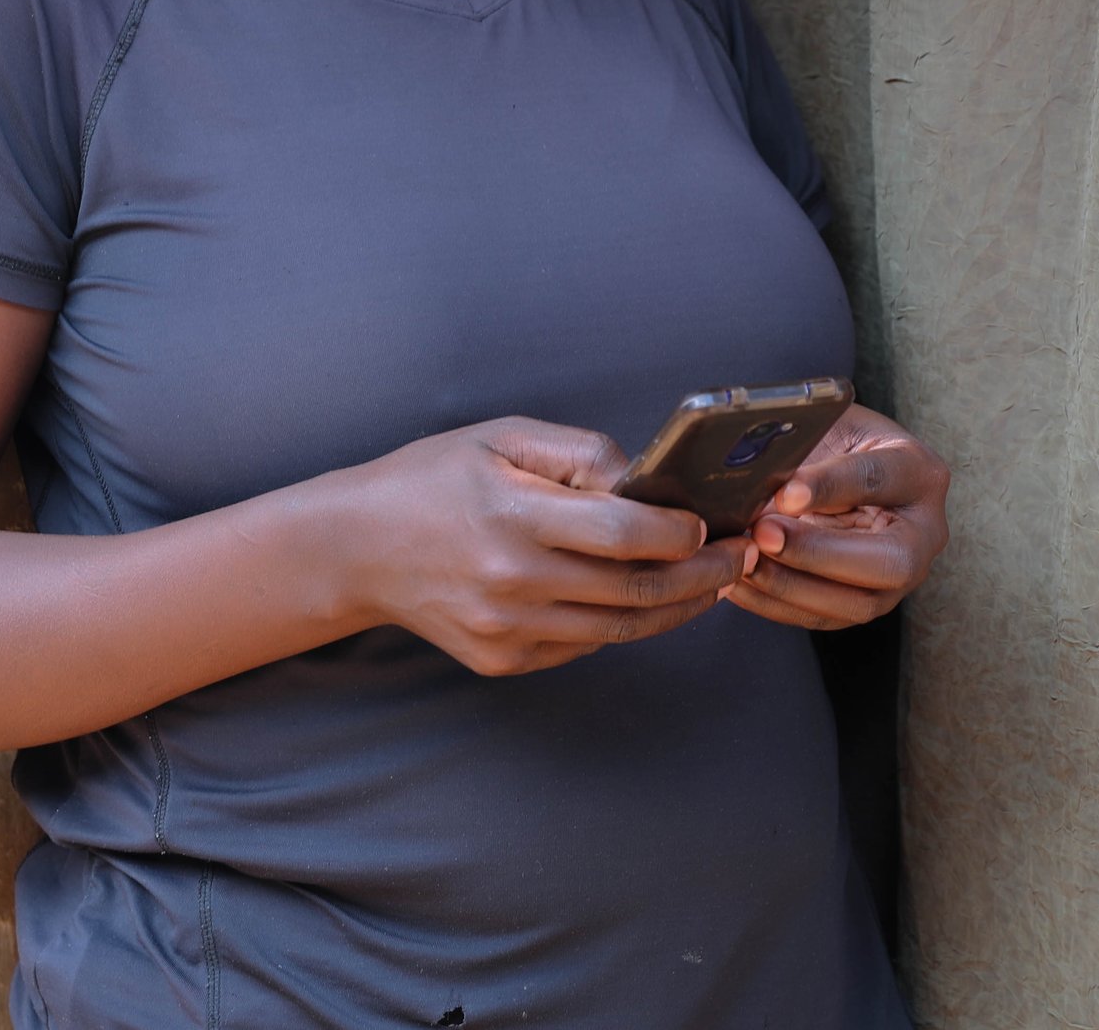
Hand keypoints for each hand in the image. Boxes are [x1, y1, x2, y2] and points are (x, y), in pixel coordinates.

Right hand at [338, 418, 743, 676]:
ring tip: (712, 582)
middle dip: (702, 575)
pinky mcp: (503, 660)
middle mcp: (512, 580)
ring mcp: (507, 628)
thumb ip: (580, 454)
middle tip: (741, 556)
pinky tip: (647, 597)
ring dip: (677, 607)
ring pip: (619, 627)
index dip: (680, 532)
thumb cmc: (434, 479)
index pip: (622, 533)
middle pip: (634, 589)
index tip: (709, 522)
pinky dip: (623, 623)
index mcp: (514, 514)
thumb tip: (646, 483)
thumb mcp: (502, 438)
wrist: (357, 547)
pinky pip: (583, 644)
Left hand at [722, 405, 948, 629]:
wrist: (836, 467)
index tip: (784, 494)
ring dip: (791, 585)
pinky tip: (740, 582)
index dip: (829, 488)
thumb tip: (756, 482)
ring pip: (857, 603)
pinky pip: (824, 617)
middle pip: (888, 562)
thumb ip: (803, 452)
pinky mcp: (867, 602)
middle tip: (762, 534)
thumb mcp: (825, 427)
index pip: (877, 480)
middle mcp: (922, 532)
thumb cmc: (833, 441)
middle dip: (817, 553)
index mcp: (918, 472)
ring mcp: (900, 577)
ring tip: (744, 560)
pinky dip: (776, 604)